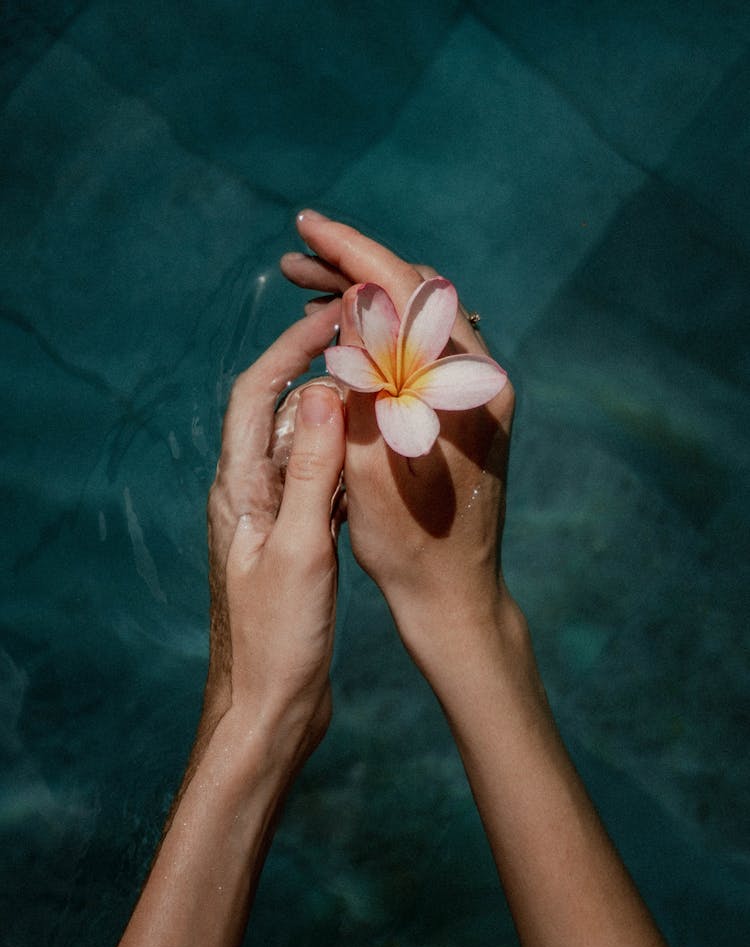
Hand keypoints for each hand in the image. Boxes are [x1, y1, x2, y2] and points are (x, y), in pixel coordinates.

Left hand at [198, 302, 344, 770]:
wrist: (268, 708)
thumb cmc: (276, 640)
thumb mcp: (301, 552)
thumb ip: (313, 473)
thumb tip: (328, 393)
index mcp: (239, 489)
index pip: (258, 393)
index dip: (294, 347)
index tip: (337, 314)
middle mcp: (251, 494)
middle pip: (285, 412)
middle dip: (325, 371)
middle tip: (377, 342)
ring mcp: (274, 519)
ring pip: (308, 447)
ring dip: (343, 415)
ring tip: (390, 385)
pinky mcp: (298, 544)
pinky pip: (322, 485)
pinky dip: (350, 461)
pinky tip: (383, 453)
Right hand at [281, 213, 515, 650]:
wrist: (454, 597)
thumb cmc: (411, 549)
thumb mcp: (370, 471)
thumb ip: (361, 389)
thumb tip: (349, 310)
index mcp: (467, 389)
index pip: (410, 293)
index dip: (355, 254)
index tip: (307, 227)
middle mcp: (482, 380)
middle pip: (417, 294)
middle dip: (354, 268)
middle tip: (295, 260)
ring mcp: (478, 393)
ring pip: (418, 317)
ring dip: (365, 298)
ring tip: (306, 290)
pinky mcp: (466, 408)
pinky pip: (421, 348)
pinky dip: (380, 331)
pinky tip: (342, 336)